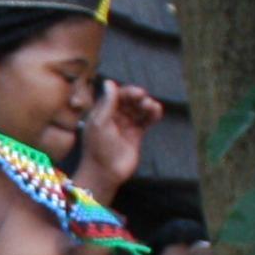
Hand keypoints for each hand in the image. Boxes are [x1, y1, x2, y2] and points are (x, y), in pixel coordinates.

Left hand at [77, 81, 162, 197]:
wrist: (105, 172)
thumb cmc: (97, 147)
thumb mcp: (100, 122)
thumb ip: (107, 102)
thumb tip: (110, 81)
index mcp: (102, 112)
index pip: (116, 96)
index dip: (127, 92)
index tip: (137, 92)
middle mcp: (114, 117)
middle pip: (129, 101)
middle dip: (137, 97)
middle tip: (143, 98)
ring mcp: (126, 126)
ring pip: (139, 110)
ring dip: (146, 105)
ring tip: (152, 106)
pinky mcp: (136, 135)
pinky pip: (146, 121)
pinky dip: (152, 115)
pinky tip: (157, 111)